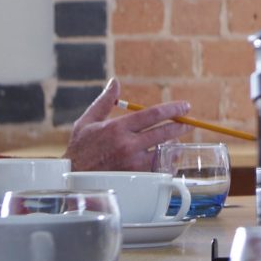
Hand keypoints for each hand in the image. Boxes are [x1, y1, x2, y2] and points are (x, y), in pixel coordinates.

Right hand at [66, 80, 190, 172]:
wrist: (72, 177)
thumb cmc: (80, 149)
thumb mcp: (87, 121)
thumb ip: (104, 101)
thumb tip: (114, 82)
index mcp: (118, 128)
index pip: (153, 114)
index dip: (173, 109)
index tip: (185, 107)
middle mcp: (127, 145)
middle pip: (164, 133)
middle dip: (181, 126)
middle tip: (189, 123)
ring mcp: (132, 163)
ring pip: (164, 152)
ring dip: (174, 146)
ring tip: (176, 143)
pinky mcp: (135, 177)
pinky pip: (157, 168)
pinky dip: (165, 162)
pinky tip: (167, 158)